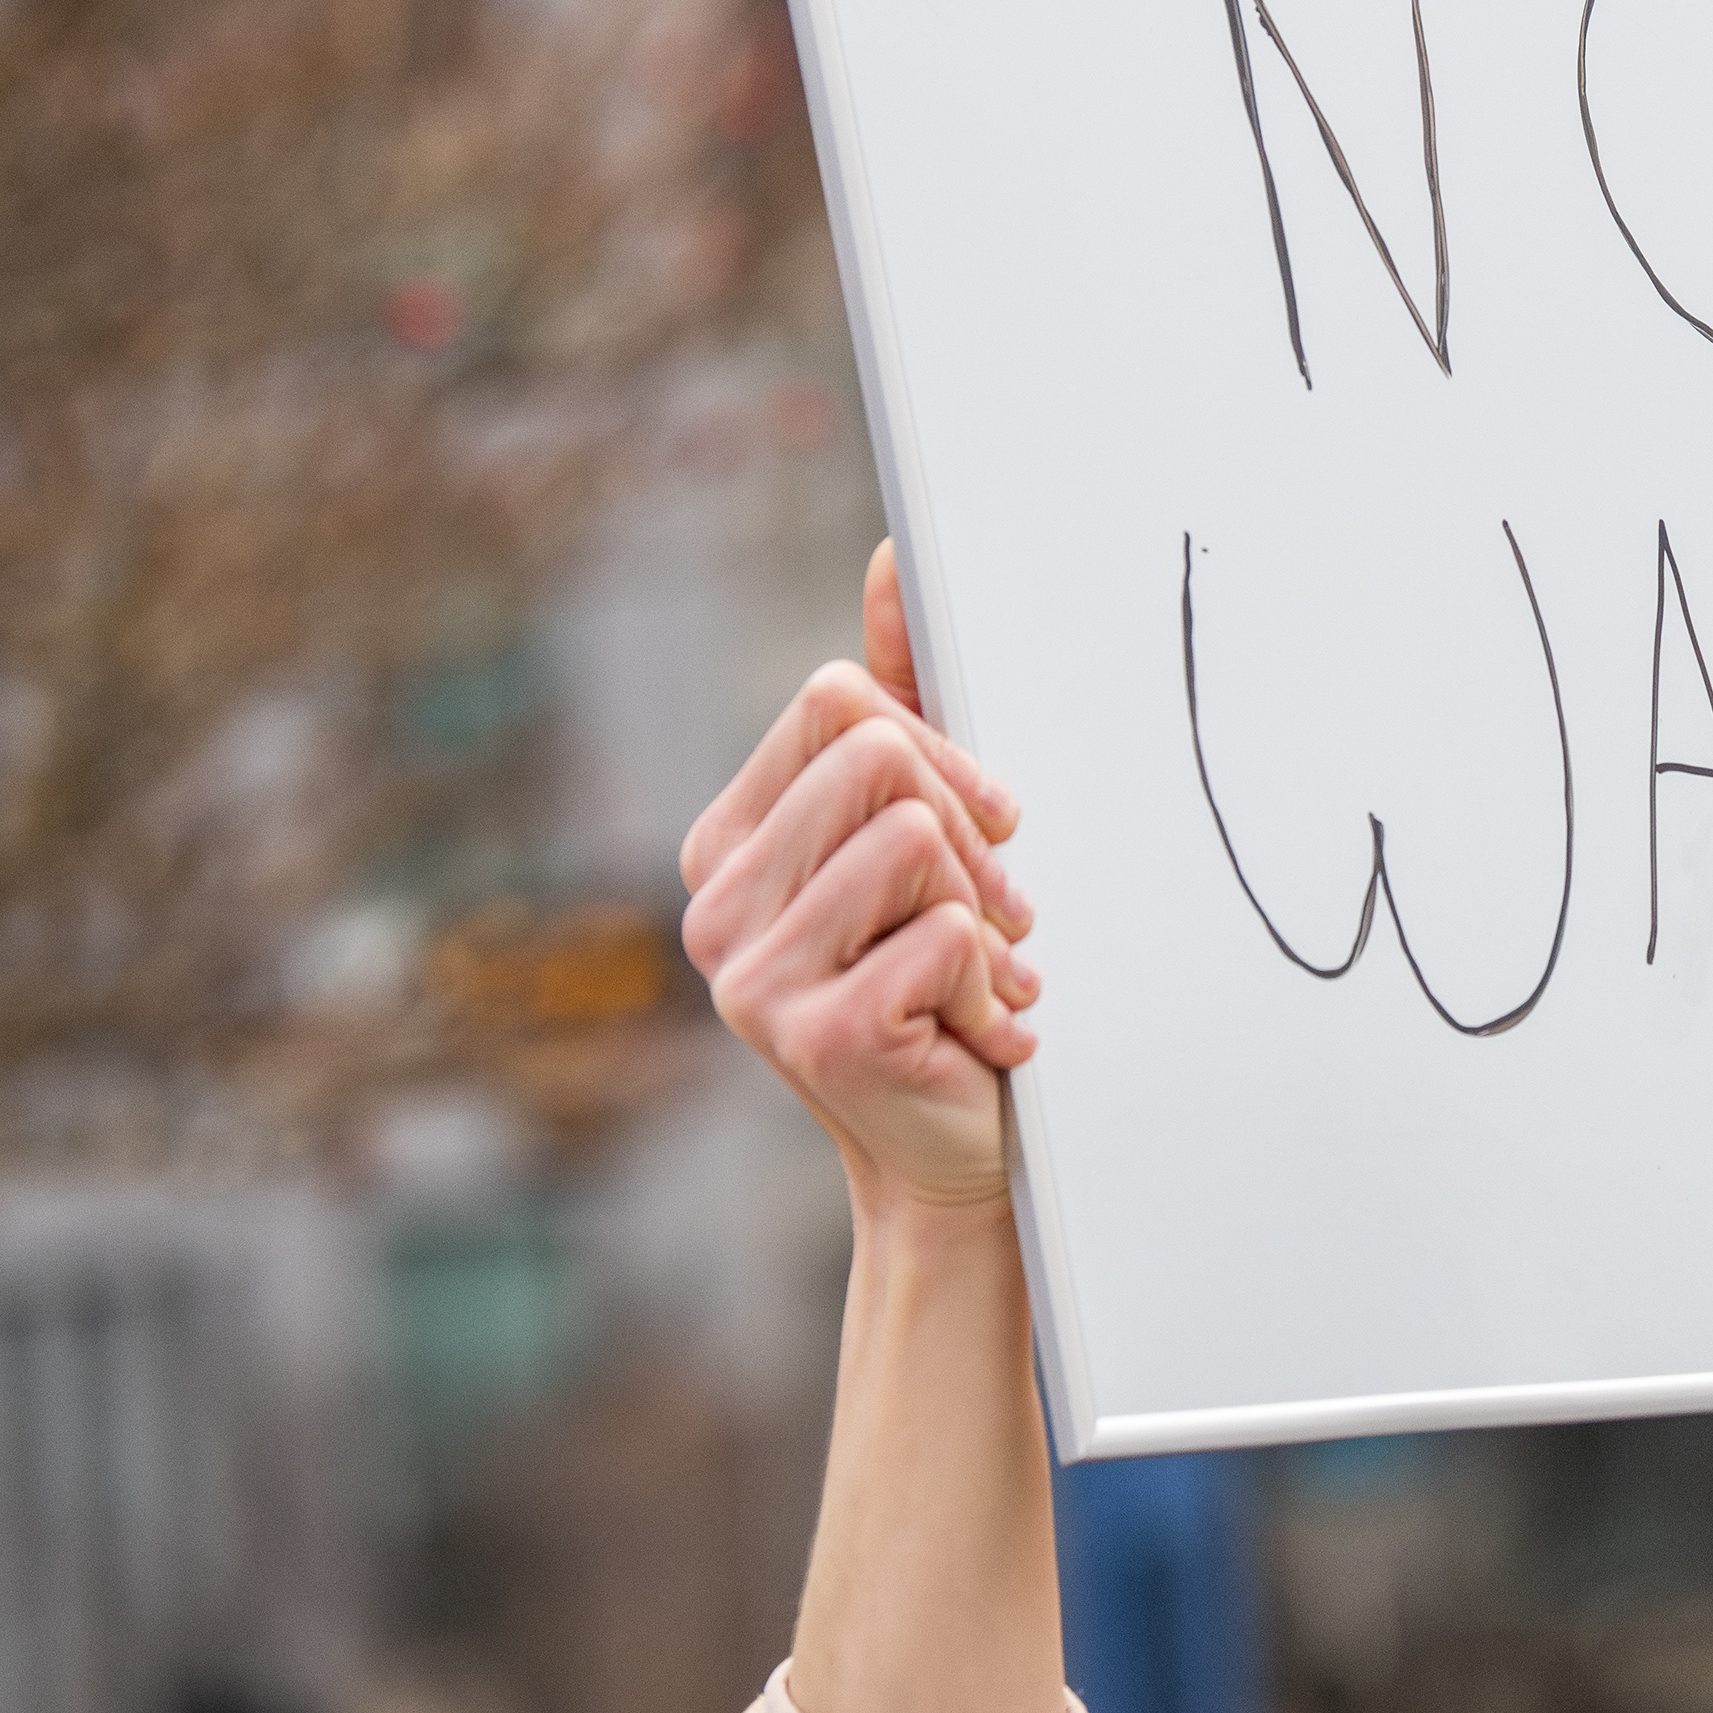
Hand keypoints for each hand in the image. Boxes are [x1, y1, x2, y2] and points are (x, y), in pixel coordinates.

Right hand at [681, 539, 1041, 1217]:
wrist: (955, 1157)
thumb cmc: (942, 986)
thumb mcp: (924, 831)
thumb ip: (902, 698)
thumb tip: (895, 555)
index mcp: (730, 841)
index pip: (841, 702)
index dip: (942, 751)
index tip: (986, 828)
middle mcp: (714, 902)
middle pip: (880, 756)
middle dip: (972, 836)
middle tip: (998, 918)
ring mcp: (749, 974)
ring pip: (918, 841)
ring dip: (987, 920)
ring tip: (981, 983)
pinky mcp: (812, 1034)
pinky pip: (948, 937)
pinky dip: (993, 987)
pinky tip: (975, 1038)